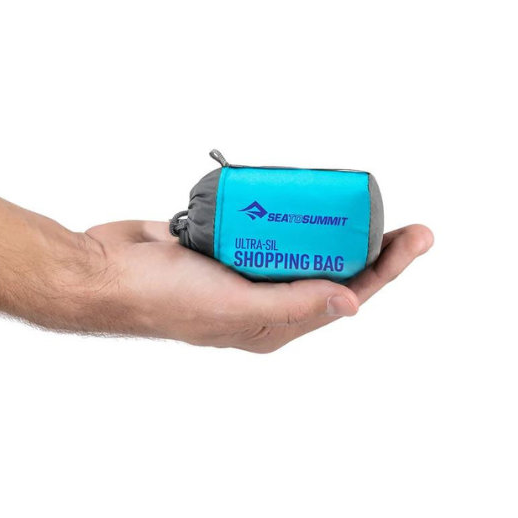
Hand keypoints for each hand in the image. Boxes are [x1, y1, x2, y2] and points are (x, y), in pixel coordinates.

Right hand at [81, 221, 432, 352]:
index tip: (415, 238)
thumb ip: (293, 303)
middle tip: (403, 219)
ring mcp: (241, 270)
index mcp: (274, 325)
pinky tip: (297, 192)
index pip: (345, 294)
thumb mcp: (233, 306)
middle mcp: (263, 300)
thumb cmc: (161, 297)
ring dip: (328, 225)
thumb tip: (353, 304)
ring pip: (298, 245)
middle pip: (329, 268)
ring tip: (359, 203)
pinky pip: (262, 223)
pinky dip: (282, 209)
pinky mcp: (220, 242)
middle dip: (369, 245)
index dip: (384, 268)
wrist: (103, 270)